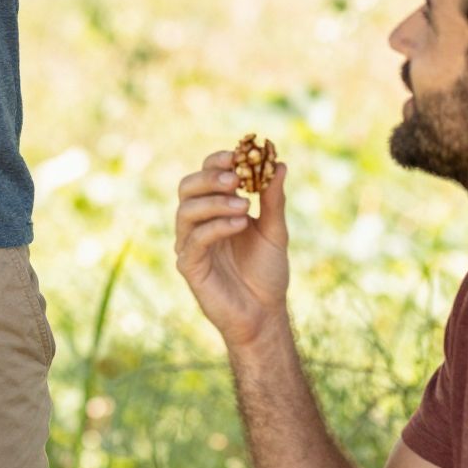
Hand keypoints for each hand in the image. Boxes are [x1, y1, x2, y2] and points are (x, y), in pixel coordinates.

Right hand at [175, 153, 289, 351]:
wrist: (265, 313)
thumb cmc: (267, 272)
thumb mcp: (275, 231)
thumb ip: (274, 200)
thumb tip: (280, 164)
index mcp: (215, 209)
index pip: (206, 175)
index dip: (217, 162)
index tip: (238, 154)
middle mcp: (198, 223)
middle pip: (188, 187)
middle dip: (210, 178)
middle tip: (237, 178)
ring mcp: (190, 244)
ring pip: (186, 211)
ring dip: (215, 202)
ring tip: (244, 206)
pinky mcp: (189, 266)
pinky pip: (194, 240)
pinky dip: (217, 227)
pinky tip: (241, 224)